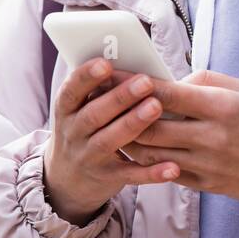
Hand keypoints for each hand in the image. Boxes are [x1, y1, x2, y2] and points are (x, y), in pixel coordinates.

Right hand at [42, 59, 181, 224]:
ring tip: (156, 107)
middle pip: (94, 114)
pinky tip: (172, 167)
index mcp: (67, 110)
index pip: (71, 91)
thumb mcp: (80, 108)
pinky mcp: (107, 178)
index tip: (106, 63)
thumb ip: (100, 88)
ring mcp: (88, 157)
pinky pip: (131, 175)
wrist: (66, 179)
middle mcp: (73, 133)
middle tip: (145, 81)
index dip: (86, 77)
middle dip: (119, 97)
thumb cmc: (84, 130)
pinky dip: (151, 173)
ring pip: (109, 141)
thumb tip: (133, 59)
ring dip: (133, 123)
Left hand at [113, 68, 238, 205]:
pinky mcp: (206, 184)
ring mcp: (207, 164)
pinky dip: (147, 160)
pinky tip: (135, 148)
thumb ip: (207, 82)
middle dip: (122, 113)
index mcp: (222, 107)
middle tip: (102, 101)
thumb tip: (174, 82)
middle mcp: (211, 137)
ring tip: (111, 125)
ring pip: (152, 154)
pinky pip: (166, 172)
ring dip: (128, 139)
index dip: (135, 84)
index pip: (167, 94)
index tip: (113, 74)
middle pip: (150, 127)